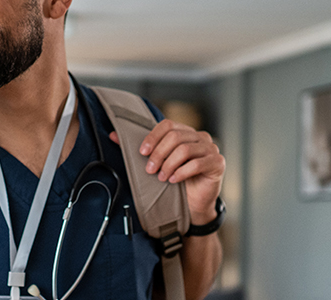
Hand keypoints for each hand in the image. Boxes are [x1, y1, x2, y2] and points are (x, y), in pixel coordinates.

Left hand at [109, 119, 223, 224]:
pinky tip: (174, 180)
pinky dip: (182, 172)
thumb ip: (139, 149)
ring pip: (185, 149)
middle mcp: (200, 137)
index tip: (142, 152)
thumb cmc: (175, 182)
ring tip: (161, 177)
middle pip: (175, 136)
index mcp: (185, 133)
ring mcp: (211, 149)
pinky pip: (198, 163)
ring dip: (169, 164)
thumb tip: (113, 136)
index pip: (168, 125)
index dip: (153, 137)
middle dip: (159, 154)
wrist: (194, 205)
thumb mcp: (157, 164)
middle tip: (150, 170)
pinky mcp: (217, 163)